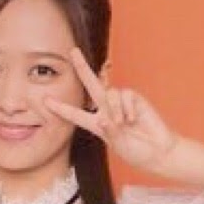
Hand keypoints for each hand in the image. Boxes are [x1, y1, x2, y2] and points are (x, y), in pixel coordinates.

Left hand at [43, 47, 179, 173]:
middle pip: (91, 85)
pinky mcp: (134, 99)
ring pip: (110, 94)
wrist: (158, 151)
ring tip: (124, 124)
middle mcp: (107, 110)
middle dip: (82, 67)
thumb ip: (110, 131)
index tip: (45, 101)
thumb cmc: (137, 151)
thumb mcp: (118, 145)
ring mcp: (121, 103)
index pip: (76, 114)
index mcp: (97, 124)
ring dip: (115, 110)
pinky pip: (125, 96)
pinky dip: (127, 108)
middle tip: (72, 51)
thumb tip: (105, 117)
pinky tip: (134, 119)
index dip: (61, 108)